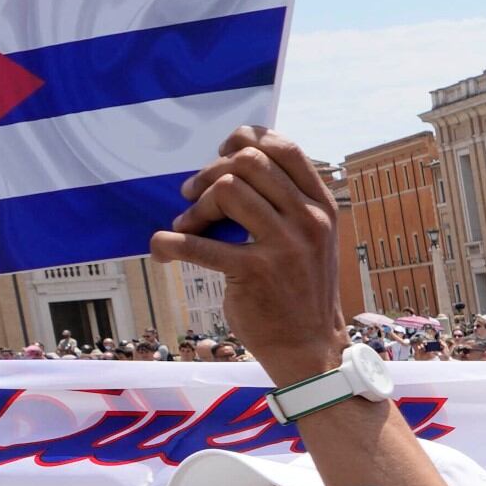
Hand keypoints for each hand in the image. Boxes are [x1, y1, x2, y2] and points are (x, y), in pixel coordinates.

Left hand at [152, 128, 351, 375]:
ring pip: (228, 188)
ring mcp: (285, 246)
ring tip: (188, 224)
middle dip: (211, 172)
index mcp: (322, 206)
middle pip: (249, 162)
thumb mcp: (310, 238)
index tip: (223, 156)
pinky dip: (170, 242)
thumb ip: (286, 202)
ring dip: (196, 204)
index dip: (246, 141)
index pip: (285, 149)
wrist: (309, 345)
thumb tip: (232, 164)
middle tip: (194, 194)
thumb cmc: (300, 287)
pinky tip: (163, 248)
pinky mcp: (254, 273)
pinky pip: (199, 243)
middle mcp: (309, 221)